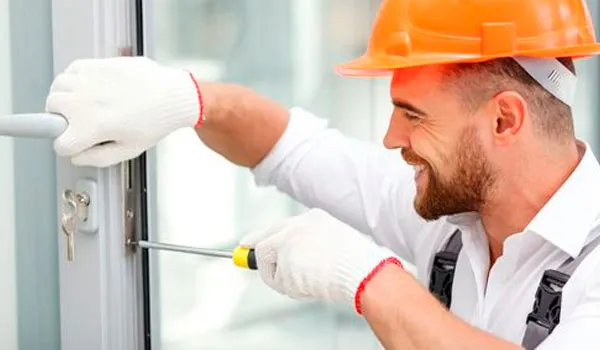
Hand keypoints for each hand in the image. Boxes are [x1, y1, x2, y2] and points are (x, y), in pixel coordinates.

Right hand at [45, 56, 203, 166]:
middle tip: (81, 121)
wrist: (172, 96)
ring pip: (56, 88)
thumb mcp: (129, 151)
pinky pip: (69, 71)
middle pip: (51, 111)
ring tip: (83, 103)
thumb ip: (98, 158)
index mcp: (92, 127)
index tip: (77, 142)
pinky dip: (73, 80)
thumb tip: (77, 156)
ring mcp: (88, 81)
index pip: (60, 143)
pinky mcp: (95, 64)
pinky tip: (89, 87)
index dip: (69, 146)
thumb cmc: (156, 121)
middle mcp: (85, 102)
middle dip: (63, 118)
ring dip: (64, 97)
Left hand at [240, 209, 401, 313]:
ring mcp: (290, 239)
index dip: (263, 237)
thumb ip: (308, 248)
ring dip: (282, 278)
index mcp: (314, 218)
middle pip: (266, 239)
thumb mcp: (334, 246)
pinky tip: (309, 285)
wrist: (363, 271)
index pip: (281, 227)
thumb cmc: (356, 264)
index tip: (247, 243)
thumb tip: (285, 260)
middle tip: (244, 257)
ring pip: (269, 263)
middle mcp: (298, 224)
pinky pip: (275, 279)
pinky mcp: (284, 256)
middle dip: (261, 257)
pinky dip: (288, 287)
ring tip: (310, 282)